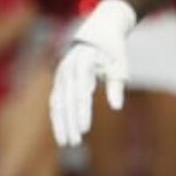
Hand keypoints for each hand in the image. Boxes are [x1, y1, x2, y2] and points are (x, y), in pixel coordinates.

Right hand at [49, 0, 136, 146]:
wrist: (99, 32)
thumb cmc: (113, 52)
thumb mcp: (120, 65)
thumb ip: (117, 84)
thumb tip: (116, 107)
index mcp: (83, 63)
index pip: (81, 93)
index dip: (81, 112)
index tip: (84, 130)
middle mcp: (68, 69)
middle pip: (66, 101)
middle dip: (69, 123)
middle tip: (74, 143)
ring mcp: (61, 74)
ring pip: (57, 102)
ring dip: (60, 123)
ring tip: (67, 143)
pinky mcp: (59, 80)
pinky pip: (55, 101)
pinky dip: (57, 117)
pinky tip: (61, 131)